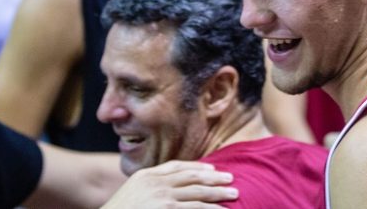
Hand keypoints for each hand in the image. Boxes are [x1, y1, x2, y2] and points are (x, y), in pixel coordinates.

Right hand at [101, 161, 237, 208]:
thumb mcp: (132, 194)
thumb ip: (149, 186)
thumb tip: (167, 188)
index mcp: (146, 176)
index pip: (176, 167)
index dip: (197, 167)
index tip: (212, 169)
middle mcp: (156, 183)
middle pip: (191, 177)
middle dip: (214, 178)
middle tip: (231, 179)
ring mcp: (162, 198)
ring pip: (198, 194)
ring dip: (218, 194)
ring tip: (234, 195)